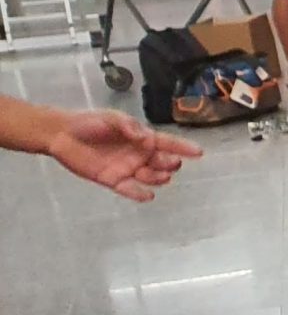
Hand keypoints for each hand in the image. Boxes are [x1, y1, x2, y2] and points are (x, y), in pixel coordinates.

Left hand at [47, 109, 200, 201]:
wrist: (61, 135)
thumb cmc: (88, 123)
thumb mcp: (111, 118)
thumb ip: (129, 127)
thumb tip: (146, 138)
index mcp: (142, 138)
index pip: (168, 143)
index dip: (183, 147)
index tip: (199, 153)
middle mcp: (139, 155)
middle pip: (163, 162)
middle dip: (170, 164)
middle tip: (169, 163)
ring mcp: (127, 169)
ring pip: (151, 177)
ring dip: (158, 178)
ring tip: (160, 176)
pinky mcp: (113, 181)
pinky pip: (131, 190)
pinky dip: (140, 194)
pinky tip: (148, 196)